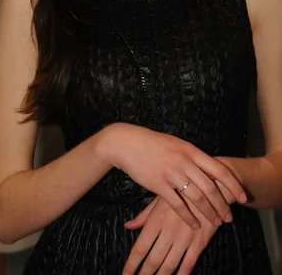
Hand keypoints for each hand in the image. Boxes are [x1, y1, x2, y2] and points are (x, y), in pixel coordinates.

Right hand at [105, 123, 245, 228]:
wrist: (127, 143)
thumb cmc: (151, 143)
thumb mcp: (176, 144)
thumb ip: (191, 155)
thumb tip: (208, 167)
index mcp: (190, 150)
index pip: (219, 169)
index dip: (233, 185)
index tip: (243, 197)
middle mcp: (184, 161)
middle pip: (210, 187)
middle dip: (222, 205)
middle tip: (229, 217)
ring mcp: (171, 172)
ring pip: (196, 197)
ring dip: (208, 213)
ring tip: (216, 223)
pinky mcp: (158, 183)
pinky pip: (177, 204)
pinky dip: (188, 217)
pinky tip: (194, 225)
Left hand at [122, 196, 217, 274]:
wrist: (207, 186)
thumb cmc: (179, 192)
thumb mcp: (158, 200)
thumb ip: (143, 216)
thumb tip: (127, 226)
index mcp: (156, 221)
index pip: (140, 248)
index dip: (132, 264)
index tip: (126, 274)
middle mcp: (168, 232)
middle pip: (153, 260)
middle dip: (144, 274)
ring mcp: (184, 238)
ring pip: (169, 265)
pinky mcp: (199, 242)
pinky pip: (189, 263)